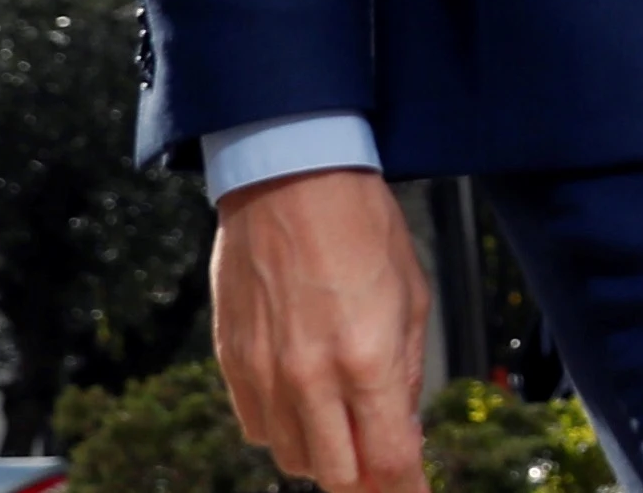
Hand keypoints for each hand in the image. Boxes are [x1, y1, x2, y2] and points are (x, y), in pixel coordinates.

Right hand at [211, 166, 429, 492]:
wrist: (289, 180)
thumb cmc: (362, 228)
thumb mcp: (412, 296)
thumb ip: (405, 372)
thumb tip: (402, 428)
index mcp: (366, 361)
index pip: (386, 461)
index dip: (405, 490)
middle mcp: (310, 379)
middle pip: (336, 475)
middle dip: (366, 480)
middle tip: (385, 468)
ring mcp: (264, 374)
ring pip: (292, 458)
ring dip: (325, 456)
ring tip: (346, 429)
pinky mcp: (231, 363)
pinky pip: (256, 428)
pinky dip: (284, 431)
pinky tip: (305, 406)